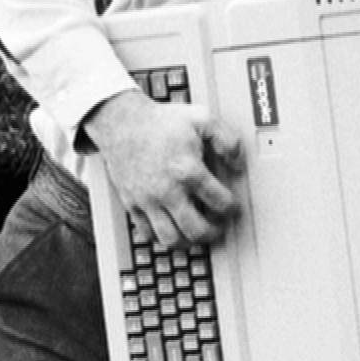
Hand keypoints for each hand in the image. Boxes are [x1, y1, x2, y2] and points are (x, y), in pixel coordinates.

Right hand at [85, 89, 244, 247]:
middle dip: (214, 232)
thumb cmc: (160, 122)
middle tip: (219, 227)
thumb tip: (237, 161)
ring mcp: (148, 200)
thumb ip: (226, 139)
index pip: (220, 202)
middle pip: (197, 229)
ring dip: (188, 242)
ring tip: (196, 234)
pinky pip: (147, 234)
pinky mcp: (132, 204)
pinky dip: (162, 238)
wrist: (122, 123)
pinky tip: (172, 230)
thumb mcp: (201, 118)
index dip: (232, 208)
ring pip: (171, 239)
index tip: (232, 207)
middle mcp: (168, 190)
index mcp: (188, 170)